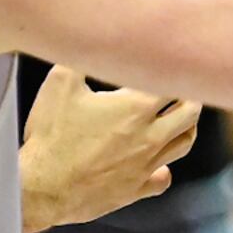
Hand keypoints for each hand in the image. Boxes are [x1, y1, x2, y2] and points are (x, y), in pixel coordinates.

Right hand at [20, 68, 200, 232]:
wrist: (42, 187)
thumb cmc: (51, 136)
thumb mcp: (60, 84)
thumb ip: (83, 59)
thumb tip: (95, 43)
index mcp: (136, 107)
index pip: (173, 82)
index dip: (173, 70)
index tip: (168, 64)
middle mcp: (150, 136)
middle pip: (190, 112)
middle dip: (189, 96)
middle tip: (182, 88)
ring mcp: (146, 165)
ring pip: (184, 143)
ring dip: (185, 128)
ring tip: (179, 119)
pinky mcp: (136, 189)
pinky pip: (163, 179)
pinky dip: (164, 170)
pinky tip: (157, 165)